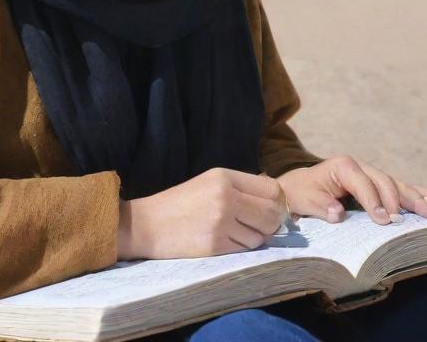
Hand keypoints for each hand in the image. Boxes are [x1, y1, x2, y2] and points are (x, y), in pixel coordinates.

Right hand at [117, 167, 287, 259]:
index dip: (278, 202)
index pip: (272, 190)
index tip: (272, 209)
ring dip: (256, 238)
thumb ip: (241, 187)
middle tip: (262, 226)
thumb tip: (275, 198)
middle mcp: (226, 197)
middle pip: (272, 214)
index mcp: (225, 177)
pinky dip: (242, 248)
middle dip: (272, 223)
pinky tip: (228, 241)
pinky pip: (244, 249)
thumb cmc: (181, 202)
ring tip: (238, 233)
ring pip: (260, 236)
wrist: (148, 224)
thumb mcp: (210, 181)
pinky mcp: (215, 245)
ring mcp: (221, 222)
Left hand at [277, 156, 426, 225]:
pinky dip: (415, 191)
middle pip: (385, 181)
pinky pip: (398, 187)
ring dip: (415, 197)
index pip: (364, 183)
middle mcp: (360, 166)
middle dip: (401, 200)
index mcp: (343, 166)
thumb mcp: (306, 199)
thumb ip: (323, 206)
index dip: (375, 201)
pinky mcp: (374, 183)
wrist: (297, 188)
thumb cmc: (301, 194)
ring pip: (395, 184)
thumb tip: (339, 213)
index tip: (385, 220)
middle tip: (418, 217)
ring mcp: (369, 173)